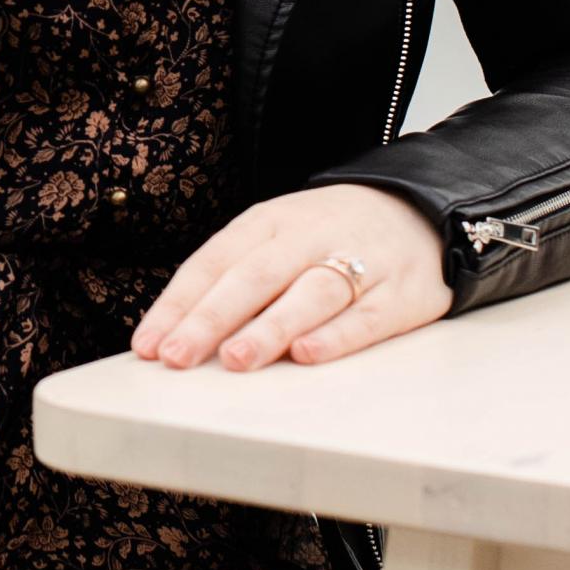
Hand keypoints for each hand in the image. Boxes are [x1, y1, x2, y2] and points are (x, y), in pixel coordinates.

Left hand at [130, 185, 447, 372]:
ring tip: (235, 359)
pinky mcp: (399, 293)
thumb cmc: (329, 236)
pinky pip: (365, 316)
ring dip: (269, 328)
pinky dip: (336, 336)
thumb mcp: (276, 238)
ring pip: (309, 294)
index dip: (179, 304)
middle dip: (211, 318)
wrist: (420, 210)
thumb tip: (174, 336)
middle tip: (178, 357)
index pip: (214, 262)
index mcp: (268, 222)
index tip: (148, 346)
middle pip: (255, 276)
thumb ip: (232, 280)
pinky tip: (307, 356)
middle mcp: (308, 237)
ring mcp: (358, 262)